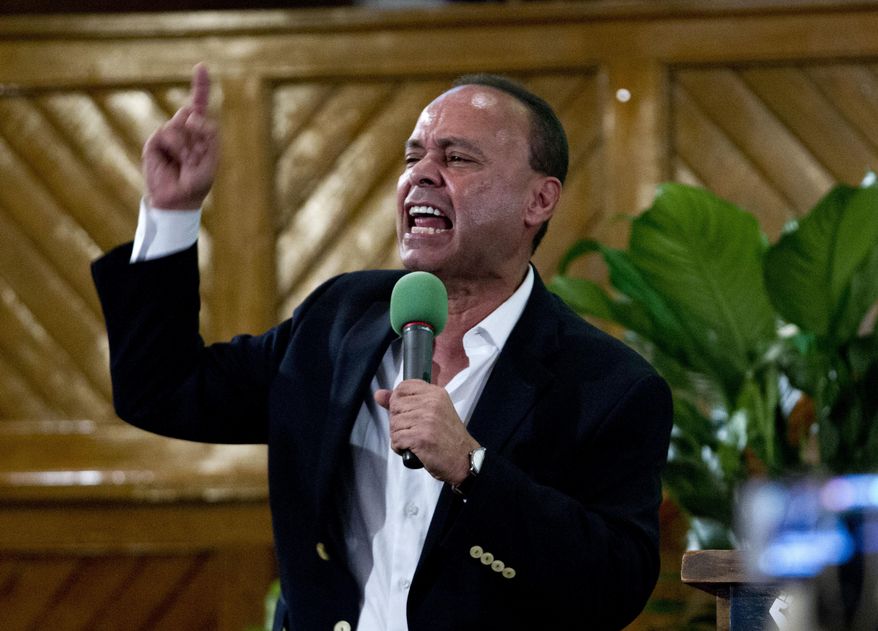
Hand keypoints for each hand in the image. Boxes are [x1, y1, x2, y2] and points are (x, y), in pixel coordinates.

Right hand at [143, 63, 218, 209]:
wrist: (177, 199)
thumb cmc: (196, 180)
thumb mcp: (211, 158)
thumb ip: (209, 135)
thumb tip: (189, 115)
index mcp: (199, 132)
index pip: (199, 104)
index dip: (200, 86)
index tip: (201, 67)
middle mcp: (183, 128)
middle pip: (192, 109)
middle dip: (199, 126)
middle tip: (197, 156)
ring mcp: (169, 134)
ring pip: (181, 126)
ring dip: (187, 146)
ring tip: (186, 163)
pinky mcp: (155, 141)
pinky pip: (168, 135)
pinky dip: (176, 149)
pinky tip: (174, 161)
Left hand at [375, 380, 478, 484]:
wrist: (463, 459)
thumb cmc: (448, 437)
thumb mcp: (432, 412)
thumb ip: (404, 401)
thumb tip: (378, 394)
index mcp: (435, 393)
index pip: (403, 387)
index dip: (398, 401)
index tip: (408, 413)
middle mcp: (431, 403)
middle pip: (395, 406)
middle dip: (398, 421)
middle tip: (414, 430)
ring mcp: (426, 420)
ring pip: (394, 424)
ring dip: (399, 436)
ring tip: (414, 441)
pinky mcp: (420, 437)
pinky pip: (396, 439)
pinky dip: (400, 447)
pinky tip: (412, 449)